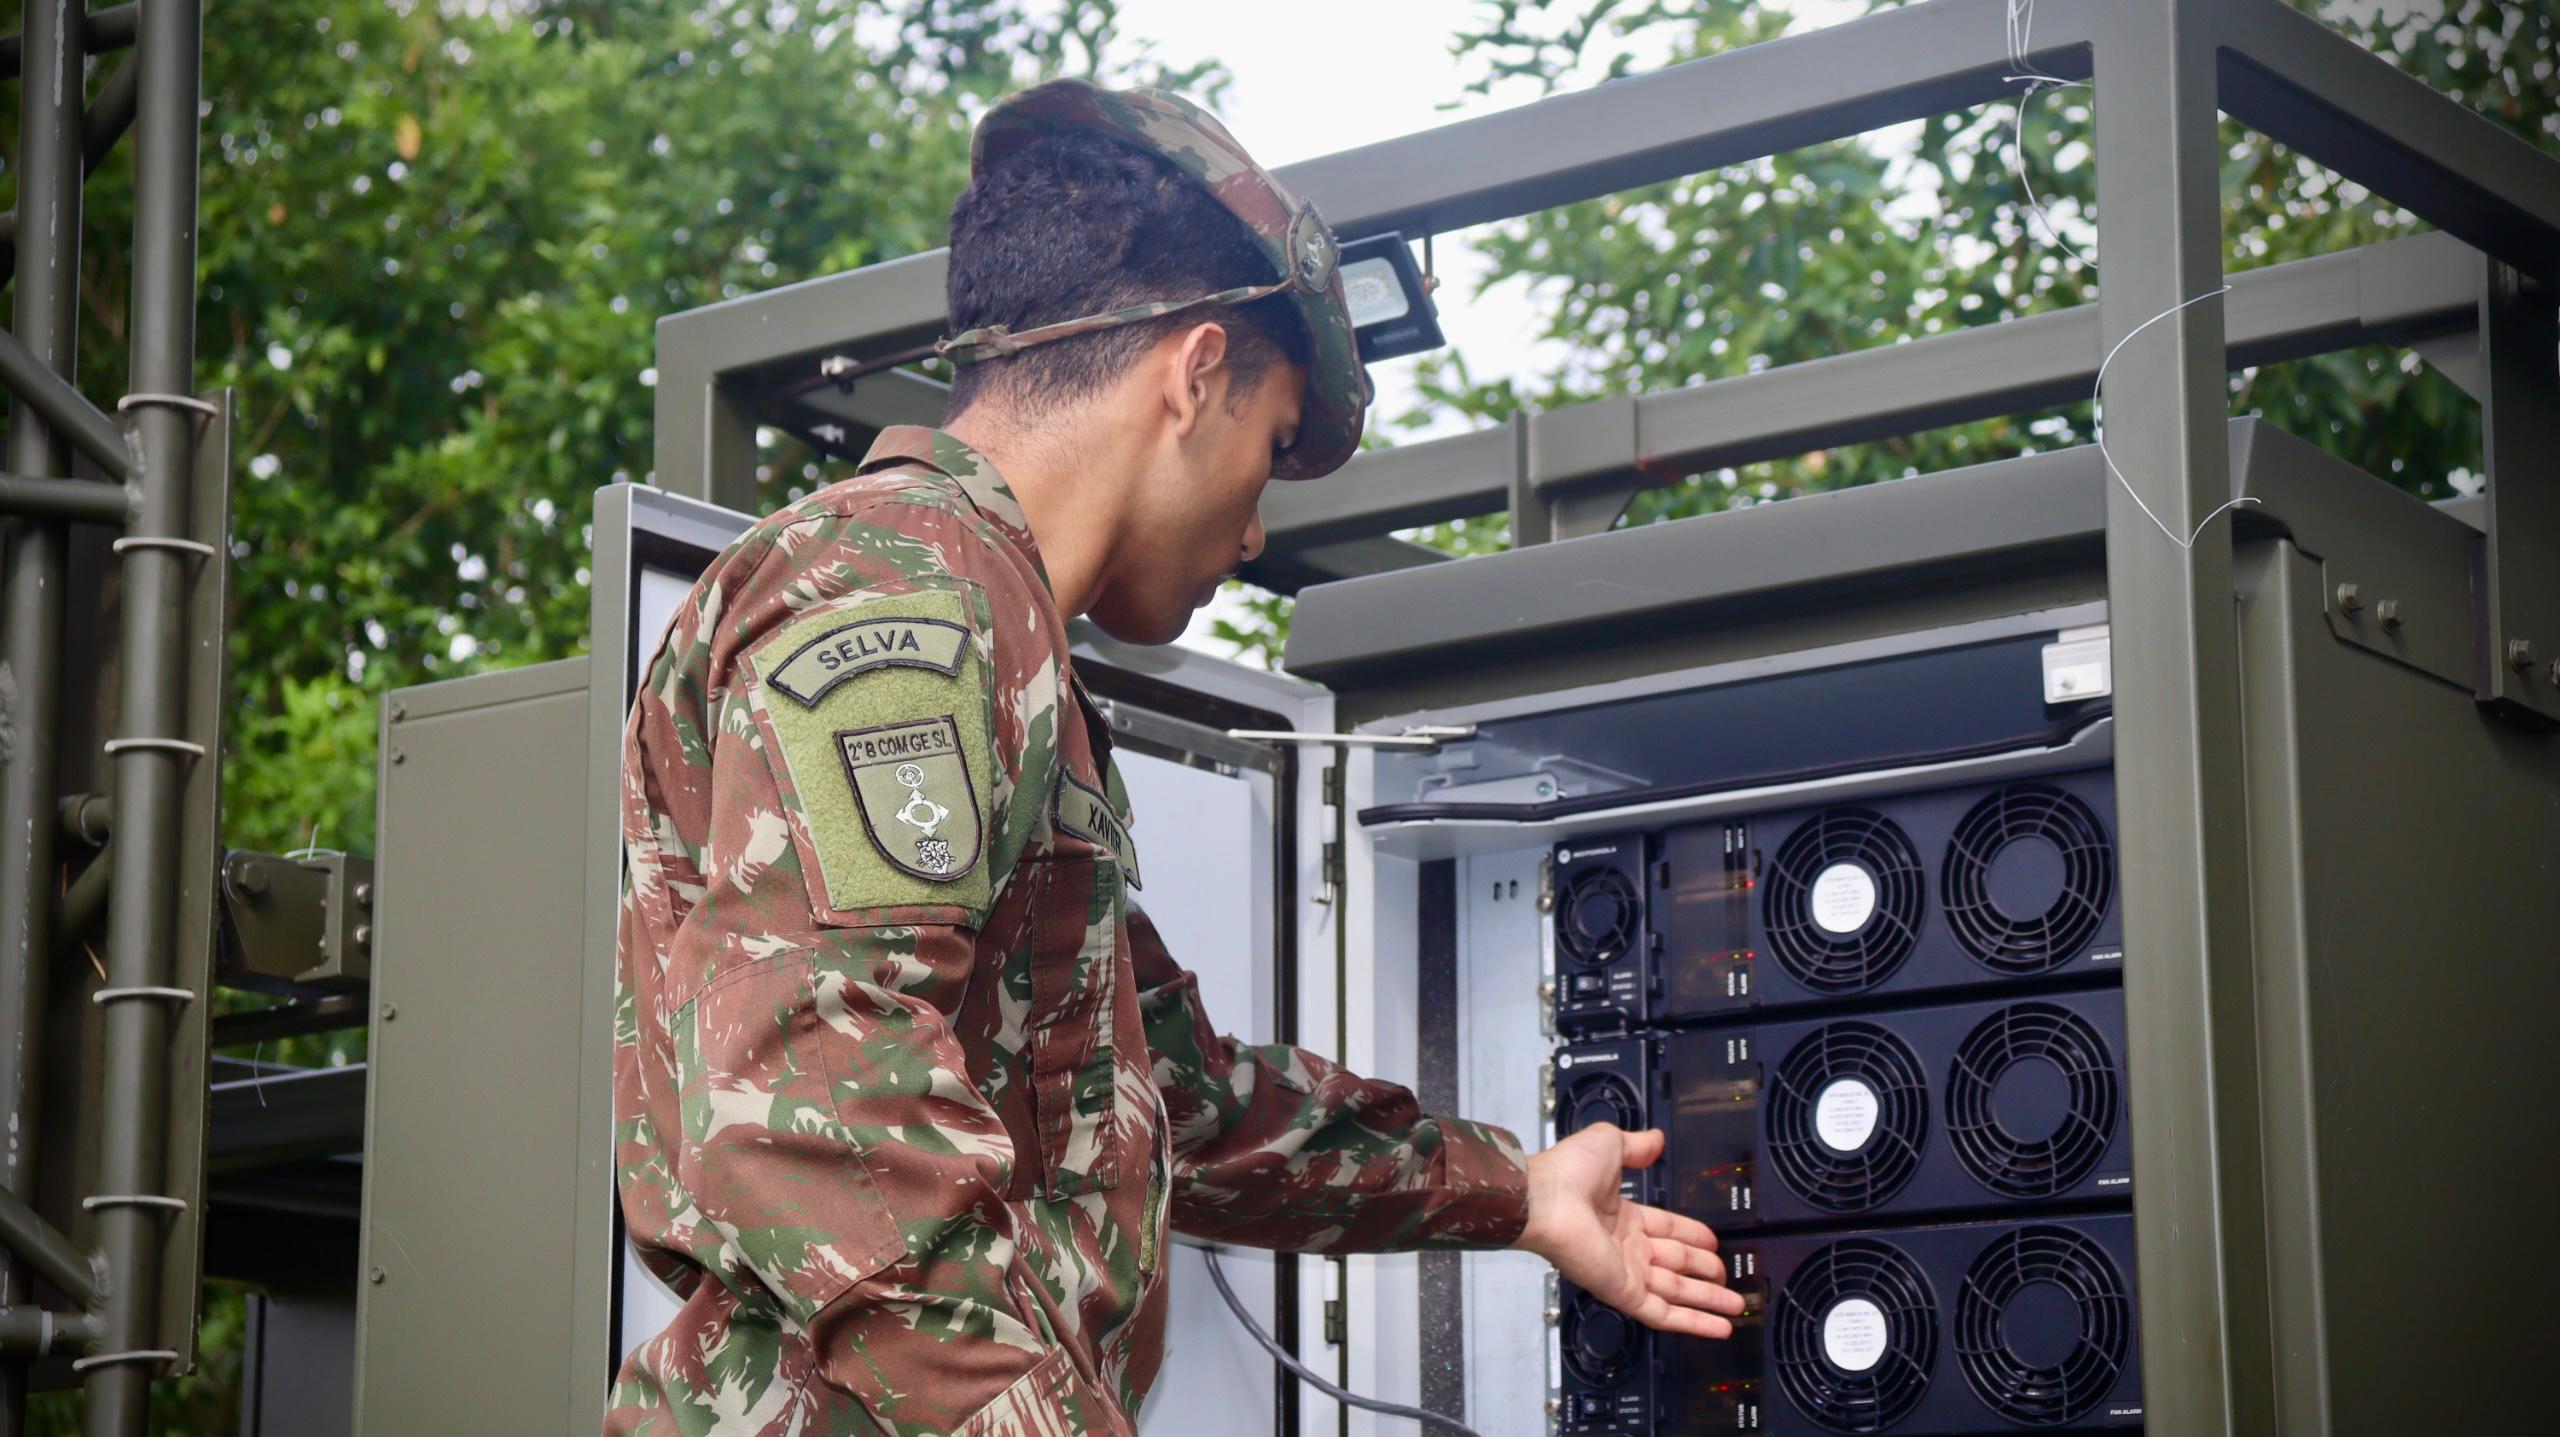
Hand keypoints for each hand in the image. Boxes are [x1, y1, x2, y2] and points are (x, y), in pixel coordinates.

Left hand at [1511, 1123, 1744, 1339]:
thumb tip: (1657, 1139)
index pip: (1667, 1229)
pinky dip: (1693, 1322)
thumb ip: (1637, 1146)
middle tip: (1728, 1277)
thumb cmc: (1570, 1172)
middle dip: (1704, 1271)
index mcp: (1622, 1217)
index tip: (1714, 1242)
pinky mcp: (1623, 1293)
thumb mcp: (1610, 1144)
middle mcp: (1626, 1247)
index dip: (1692, 1235)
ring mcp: (1625, 1273)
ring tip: (1736, 1306)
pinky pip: (1663, 1313)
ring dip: (1707, 1300)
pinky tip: (1718, 1326)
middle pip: (1675, 1263)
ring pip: (1676, 1292)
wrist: (1544, 1200)